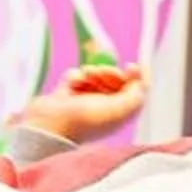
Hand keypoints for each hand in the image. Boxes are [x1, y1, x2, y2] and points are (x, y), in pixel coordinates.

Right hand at [13, 62, 145, 144]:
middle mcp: (105, 107)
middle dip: (111, 72)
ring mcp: (86, 100)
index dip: (137, 76)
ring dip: (93, 72)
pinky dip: (75, 76)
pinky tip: (70, 85)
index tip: (131, 66)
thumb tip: (142, 82)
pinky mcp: (68, 94)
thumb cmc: (84, 120)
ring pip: (98, 75)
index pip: (136, 91)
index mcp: (120, 113)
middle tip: (101, 73)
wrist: (49, 125)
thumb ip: (136, 95)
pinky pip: (77, 76)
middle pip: (117, 80)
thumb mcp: (118, 110)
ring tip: (84, 78)